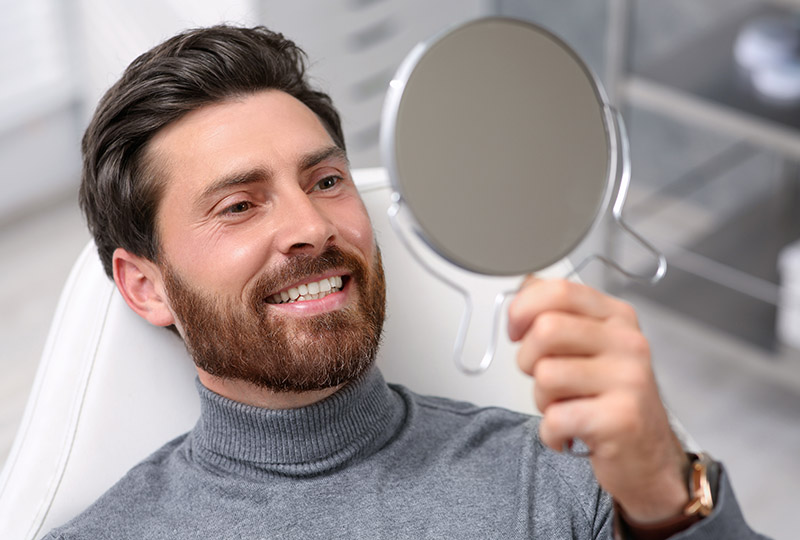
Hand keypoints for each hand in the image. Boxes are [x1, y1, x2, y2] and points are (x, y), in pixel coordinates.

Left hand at [507, 277, 688, 522]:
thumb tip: (524, 289)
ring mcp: (628, 379)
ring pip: (546, 375)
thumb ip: (557, 314)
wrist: (648, 457)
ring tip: (566, 408)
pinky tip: (571, 433)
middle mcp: (626, 342)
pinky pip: (555, 418)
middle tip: (546, 380)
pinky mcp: (621, 418)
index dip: (522, 309)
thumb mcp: (590, 346)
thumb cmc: (611, 399)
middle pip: (546, 330)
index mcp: (616, 317)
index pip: (559, 291)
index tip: (517, 331)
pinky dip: (551, 433)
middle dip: (528, 360)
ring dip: (542, 400)